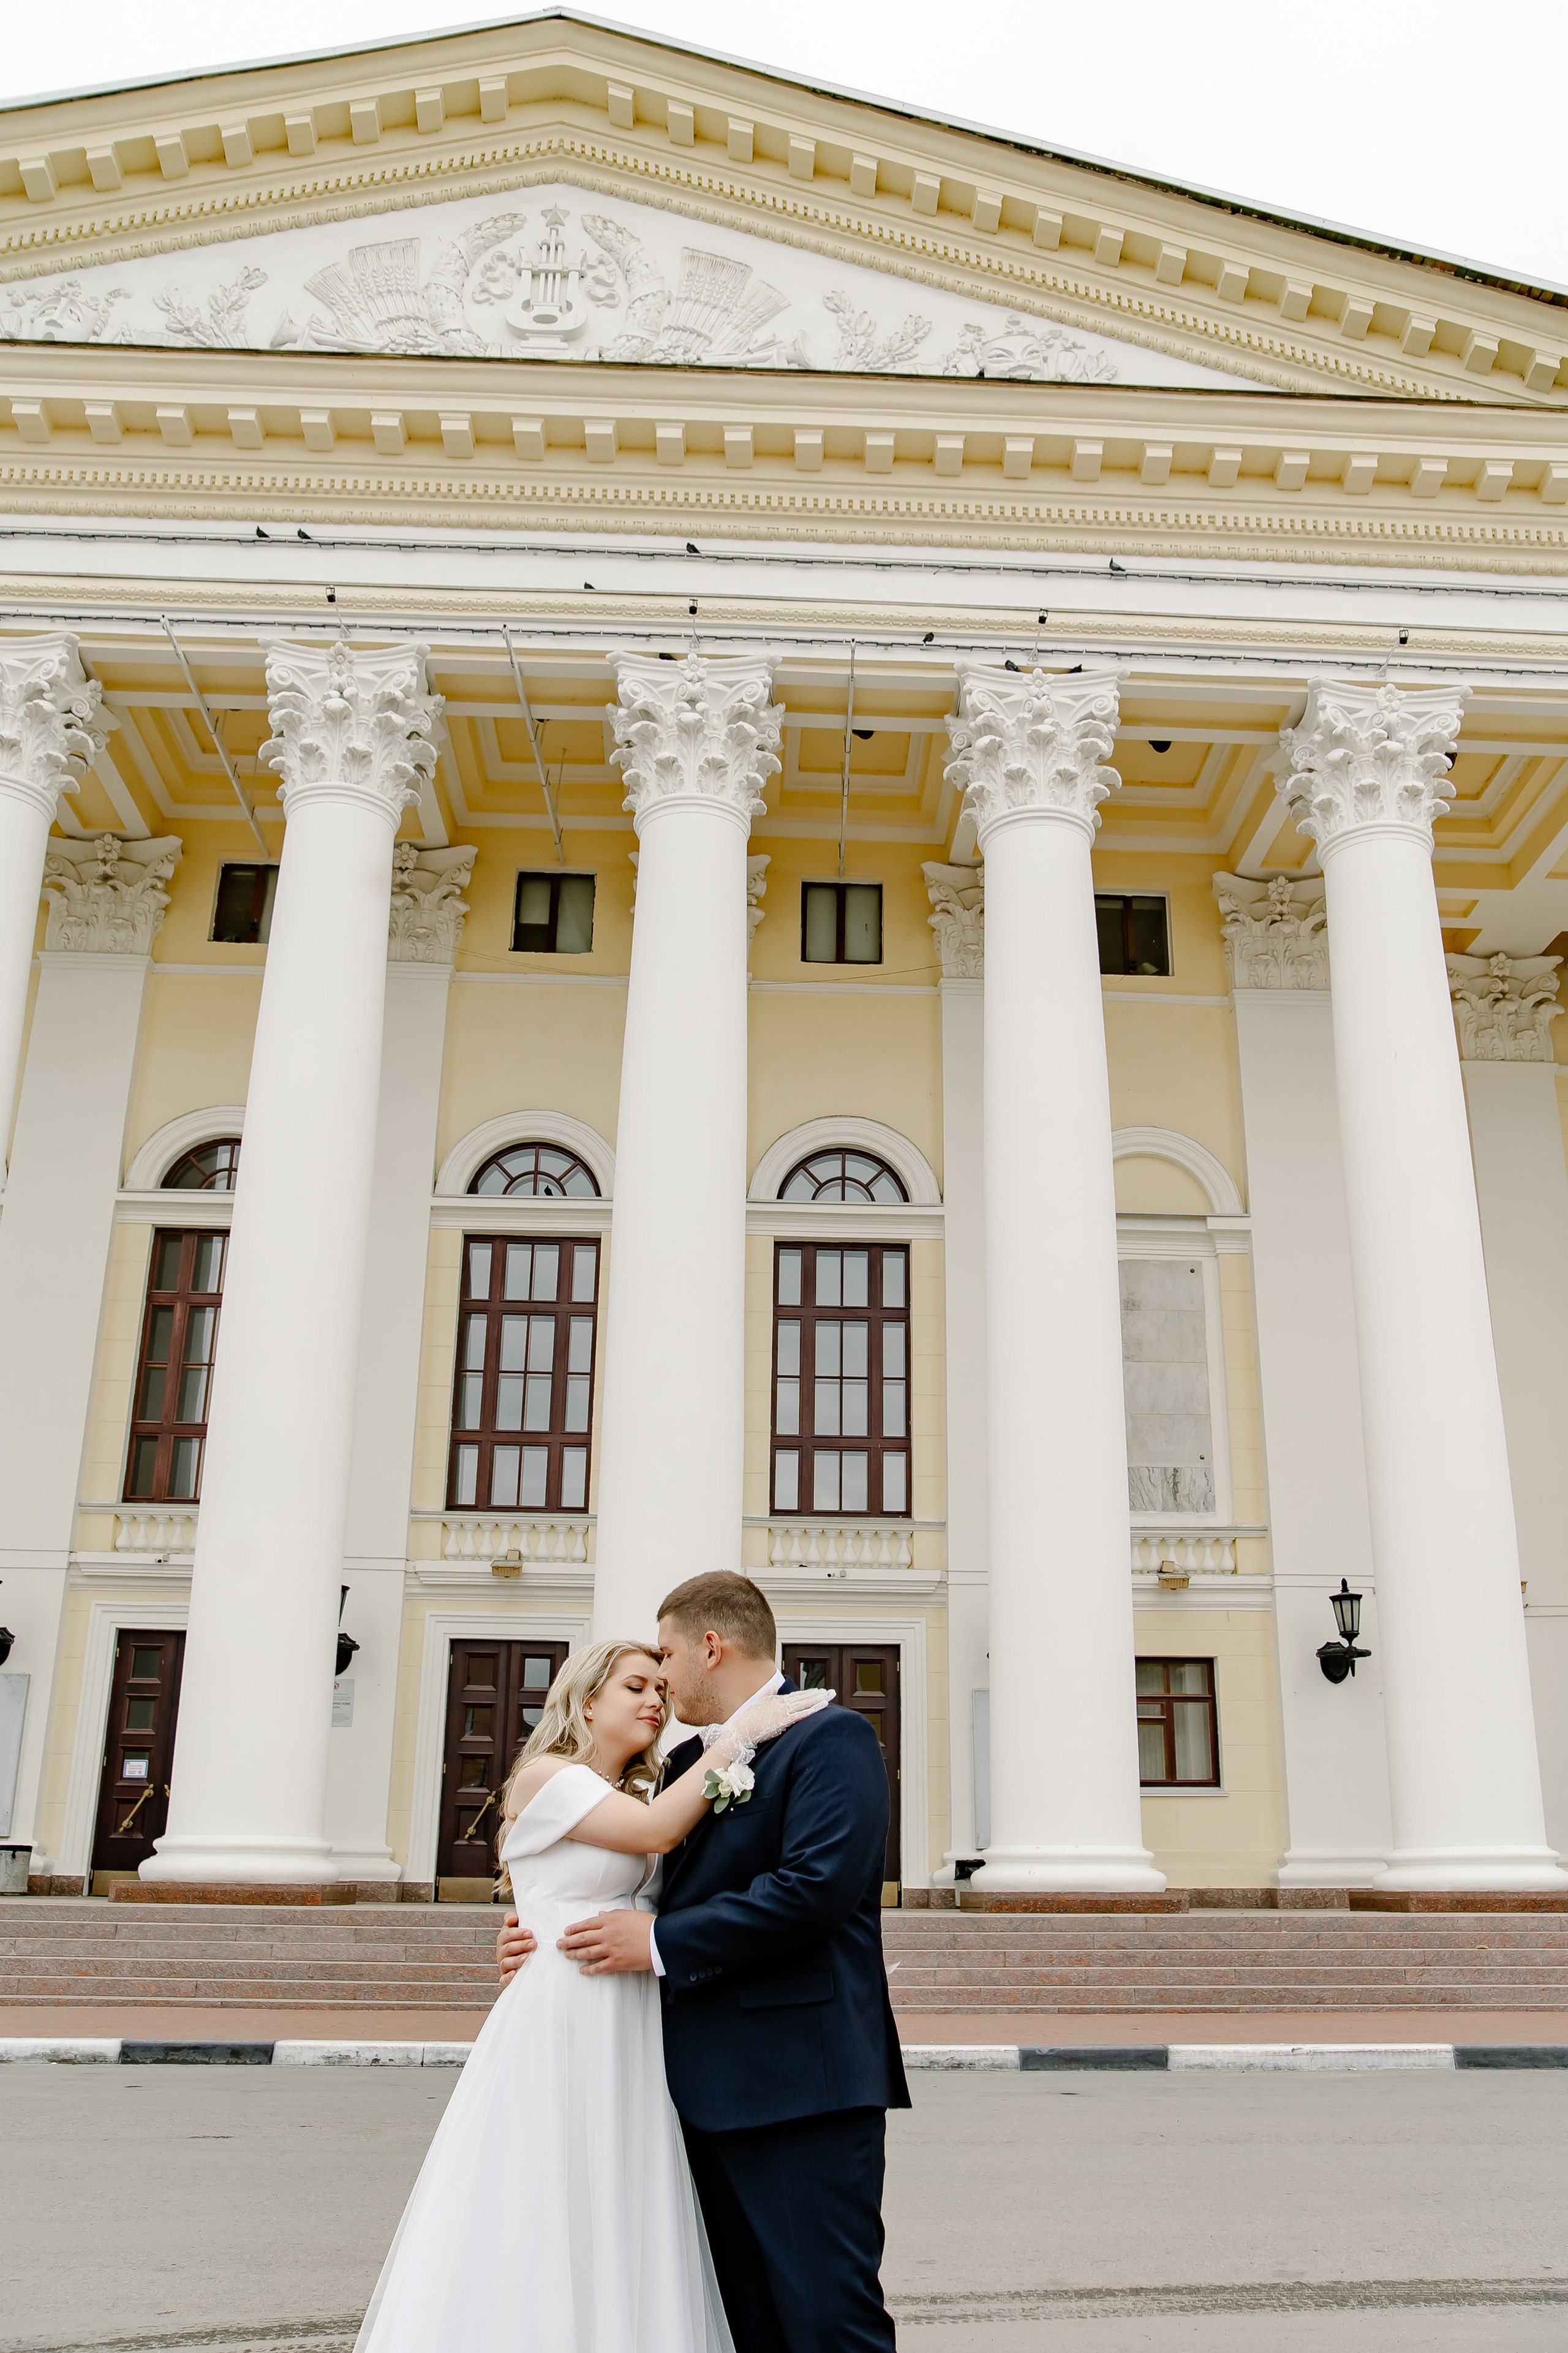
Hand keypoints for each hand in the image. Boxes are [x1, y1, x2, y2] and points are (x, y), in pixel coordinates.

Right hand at [496, 1912, 537, 1983]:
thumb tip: (513, 1918)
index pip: (507, 1933)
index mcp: (505, 1937)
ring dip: (515, 1960)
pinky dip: (508, 1977)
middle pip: (507, 1947)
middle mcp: (502, 1951)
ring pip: (505, 1962)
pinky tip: (515, 1973)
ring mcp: (503, 1964)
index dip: (517, 1933)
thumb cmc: (526, 1940)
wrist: (530, 1959)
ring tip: (526, 1958)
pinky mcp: (505, 1977)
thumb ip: (513, 1919)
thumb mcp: (520, 1927)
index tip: (530, 1932)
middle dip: (520, 1945)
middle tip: (533, 1944)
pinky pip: (503, 1979)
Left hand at [557, 1909, 654, 1974]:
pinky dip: (589, 1969)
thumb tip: (601, 1915)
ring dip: (575, 1954)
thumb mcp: (629, 1914)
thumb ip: (613, 1915)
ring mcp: (610, 1949)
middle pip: (583, 1938)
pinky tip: (583, 1970)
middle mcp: (607, 1935)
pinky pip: (599, 1967)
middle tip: (559, 1945)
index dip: (574, 1928)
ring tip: (567, 1955)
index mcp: (610, 1921)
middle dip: (569, 1942)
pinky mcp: (616, 1962)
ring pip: (587, 1952)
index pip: (586, 1924)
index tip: (566, 1931)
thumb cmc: (647, 1925)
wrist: (659, 1940)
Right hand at [707, 1685, 832, 1768]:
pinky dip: (813, 1708)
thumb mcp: (758, 1704)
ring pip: (805, 1703)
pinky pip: (802, 1713)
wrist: (741, 1729)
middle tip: (830, 1692)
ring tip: (829, 1696)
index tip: (818, 1692)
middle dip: (818, 1694)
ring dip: (818, 1699)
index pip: (796, 1696)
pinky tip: (822, 1706)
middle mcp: (781, 1703)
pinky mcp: (784, 1720)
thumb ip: (767, 1695)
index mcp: (776, 1700)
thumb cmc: (747, 1720)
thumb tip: (772, 1687)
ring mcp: (783, 1711)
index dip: (808, 1694)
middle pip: (803, 1697)